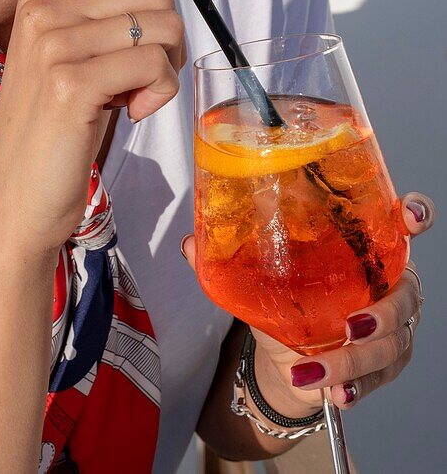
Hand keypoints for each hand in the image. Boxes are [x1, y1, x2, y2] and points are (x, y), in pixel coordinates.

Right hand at [0, 0, 221, 258]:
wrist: (15, 199)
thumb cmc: (57, 128)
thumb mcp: (80, 53)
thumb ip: (118, 8)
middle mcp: (44, 7)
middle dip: (172, 36)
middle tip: (146, 77)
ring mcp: (53, 43)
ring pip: (163, 27)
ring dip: (166, 69)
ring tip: (134, 98)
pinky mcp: (71, 83)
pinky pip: (155, 66)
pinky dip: (160, 94)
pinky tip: (131, 114)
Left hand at [180, 191, 434, 415]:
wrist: (285, 356)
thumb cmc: (284, 299)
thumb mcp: (259, 275)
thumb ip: (229, 257)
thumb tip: (192, 243)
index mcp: (364, 246)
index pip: (401, 224)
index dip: (416, 216)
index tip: (410, 215)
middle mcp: (387, 283)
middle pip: (406, 294)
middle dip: (385, 312)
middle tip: (353, 324)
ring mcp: (391, 327)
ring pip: (393, 343)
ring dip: (358, 360)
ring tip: (324, 372)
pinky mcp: (382, 364)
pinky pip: (379, 377)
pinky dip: (354, 387)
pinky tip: (336, 395)